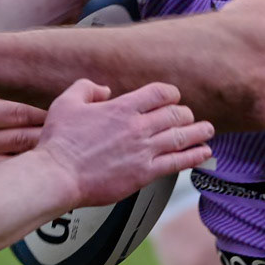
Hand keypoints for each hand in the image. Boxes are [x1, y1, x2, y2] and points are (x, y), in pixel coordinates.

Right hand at [23, 79, 212, 208]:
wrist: (57, 175)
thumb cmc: (59, 143)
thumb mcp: (67, 102)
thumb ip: (87, 88)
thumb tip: (104, 90)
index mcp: (122, 108)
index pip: (159, 93)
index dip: (170, 94)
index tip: (173, 98)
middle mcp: (137, 127)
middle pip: (175, 114)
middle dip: (185, 113)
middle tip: (188, 116)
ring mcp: (143, 151)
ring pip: (182, 137)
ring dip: (198, 132)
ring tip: (208, 130)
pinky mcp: (144, 173)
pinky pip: (178, 162)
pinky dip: (195, 156)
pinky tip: (204, 153)